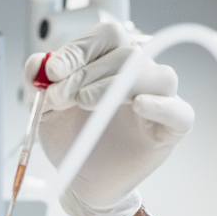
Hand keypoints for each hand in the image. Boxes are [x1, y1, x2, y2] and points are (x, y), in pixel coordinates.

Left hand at [26, 22, 194, 215]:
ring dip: (117, 85)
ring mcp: (159, 100)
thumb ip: (38, 83)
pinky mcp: (171, 129)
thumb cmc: (71, 138)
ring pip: (159, 76)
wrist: (80, 179)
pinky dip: (160, 106)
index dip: (79, 49)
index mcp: (111, 62)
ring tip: (85, 102)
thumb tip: (37, 63)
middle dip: (86, 74)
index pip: (107, 36)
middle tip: (58, 98)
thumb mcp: (45, 109)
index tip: (52, 71)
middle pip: (128, 54)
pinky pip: (179, 111)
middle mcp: (139, 75)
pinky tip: (137, 106)